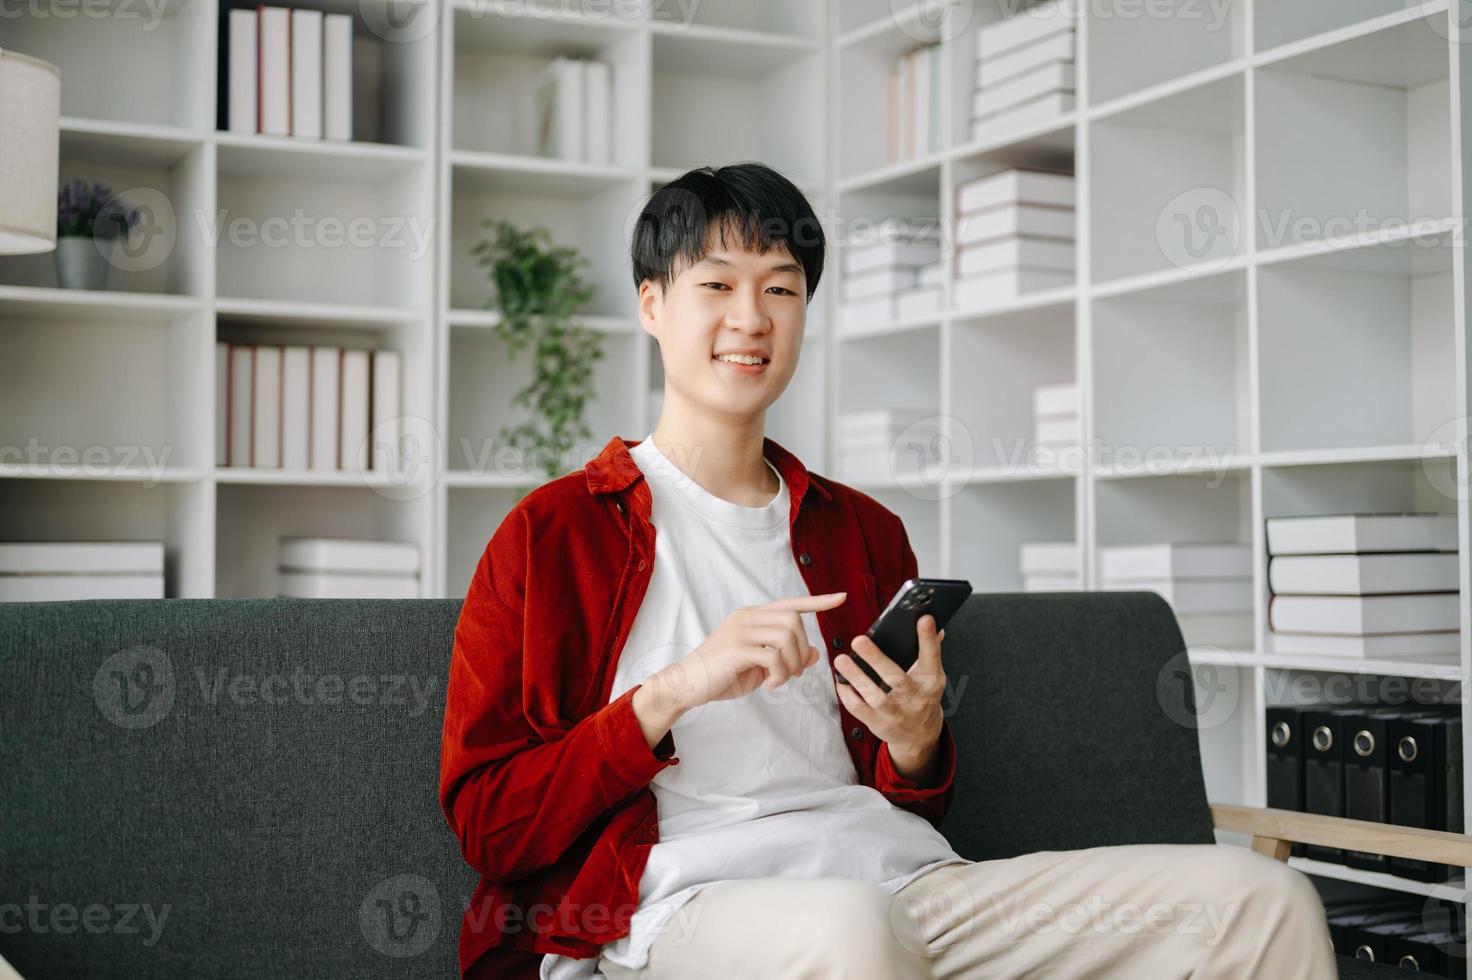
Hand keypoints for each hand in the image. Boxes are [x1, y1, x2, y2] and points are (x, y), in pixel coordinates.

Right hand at [644, 592, 848, 719]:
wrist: (686, 684)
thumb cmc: (722, 674)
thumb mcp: (759, 666)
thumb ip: (785, 657)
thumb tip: (816, 654)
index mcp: (752, 616)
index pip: (790, 603)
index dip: (817, 601)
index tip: (840, 598)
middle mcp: (747, 617)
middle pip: (794, 621)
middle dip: (802, 650)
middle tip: (792, 674)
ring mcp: (740, 630)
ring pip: (787, 636)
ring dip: (792, 664)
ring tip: (780, 680)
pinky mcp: (736, 648)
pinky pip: (773, 656)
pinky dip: (779, 674)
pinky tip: (770, 685)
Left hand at [833, 614, 946, 774]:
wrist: (920, 737)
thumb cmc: (922, 698)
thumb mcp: (931, 677)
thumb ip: (930, 652)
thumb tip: (936, 627)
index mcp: (931, 681)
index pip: (931, 657)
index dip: (928, 638)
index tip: (924, 618)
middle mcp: (915, 697)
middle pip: (896, 678)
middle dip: (876, 659)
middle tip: (859, 640)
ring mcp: (896, 713)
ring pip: (874, 696)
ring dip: (856, 677)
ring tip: (841, 660)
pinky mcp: (879, 723)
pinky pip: (859, 709)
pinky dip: (848, 695)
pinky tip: (841, 681)